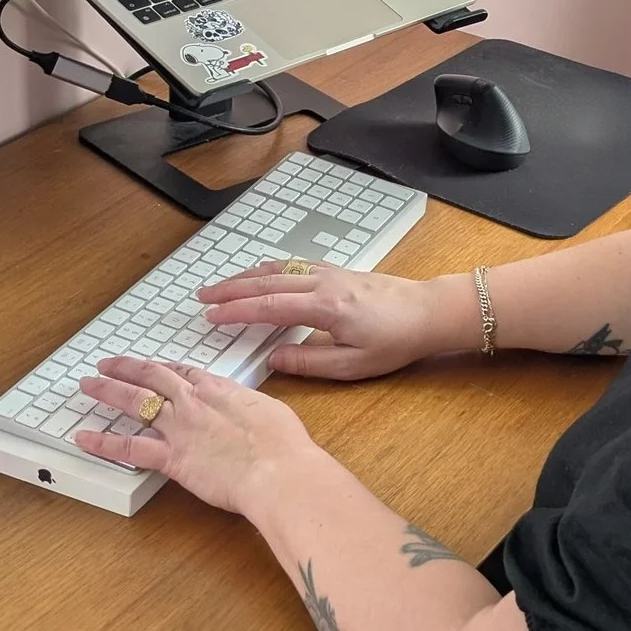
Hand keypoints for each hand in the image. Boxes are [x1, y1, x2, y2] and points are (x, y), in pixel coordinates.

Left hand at [74, 356, 319, 513]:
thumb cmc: (284, 446)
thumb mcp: (272, 412)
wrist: (278, 469)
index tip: (152, 367)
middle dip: (126, 368)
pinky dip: (103, 442)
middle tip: (107, 363)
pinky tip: (84, 438)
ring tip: (88, 385)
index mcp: (220, 389)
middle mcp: (193, 402)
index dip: (163, 369)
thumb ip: (252, 410)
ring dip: (107, 391)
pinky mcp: (170, 457)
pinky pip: (129, 448)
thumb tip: (253, 414)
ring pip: (134, 402)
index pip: (184, 372)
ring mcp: (179, 428)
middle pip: (151, 377)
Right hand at [197, 263, 472, 380]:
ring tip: (220, 286)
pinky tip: (259, 273)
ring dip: (246, 277)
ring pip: (278, 269)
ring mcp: (329, 273)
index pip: (268, 307)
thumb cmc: (396, 341)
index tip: (211, 317)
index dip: (236, 311)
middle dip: (230, 289)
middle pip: (266, 282)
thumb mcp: (353, 365)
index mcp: (324, 307)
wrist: (429, 312)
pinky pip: (293, 264)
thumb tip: (273, 359)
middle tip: (202, 297)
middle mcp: (322, 283)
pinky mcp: (337, 271)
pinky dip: (268, 268)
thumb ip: (310, 363)